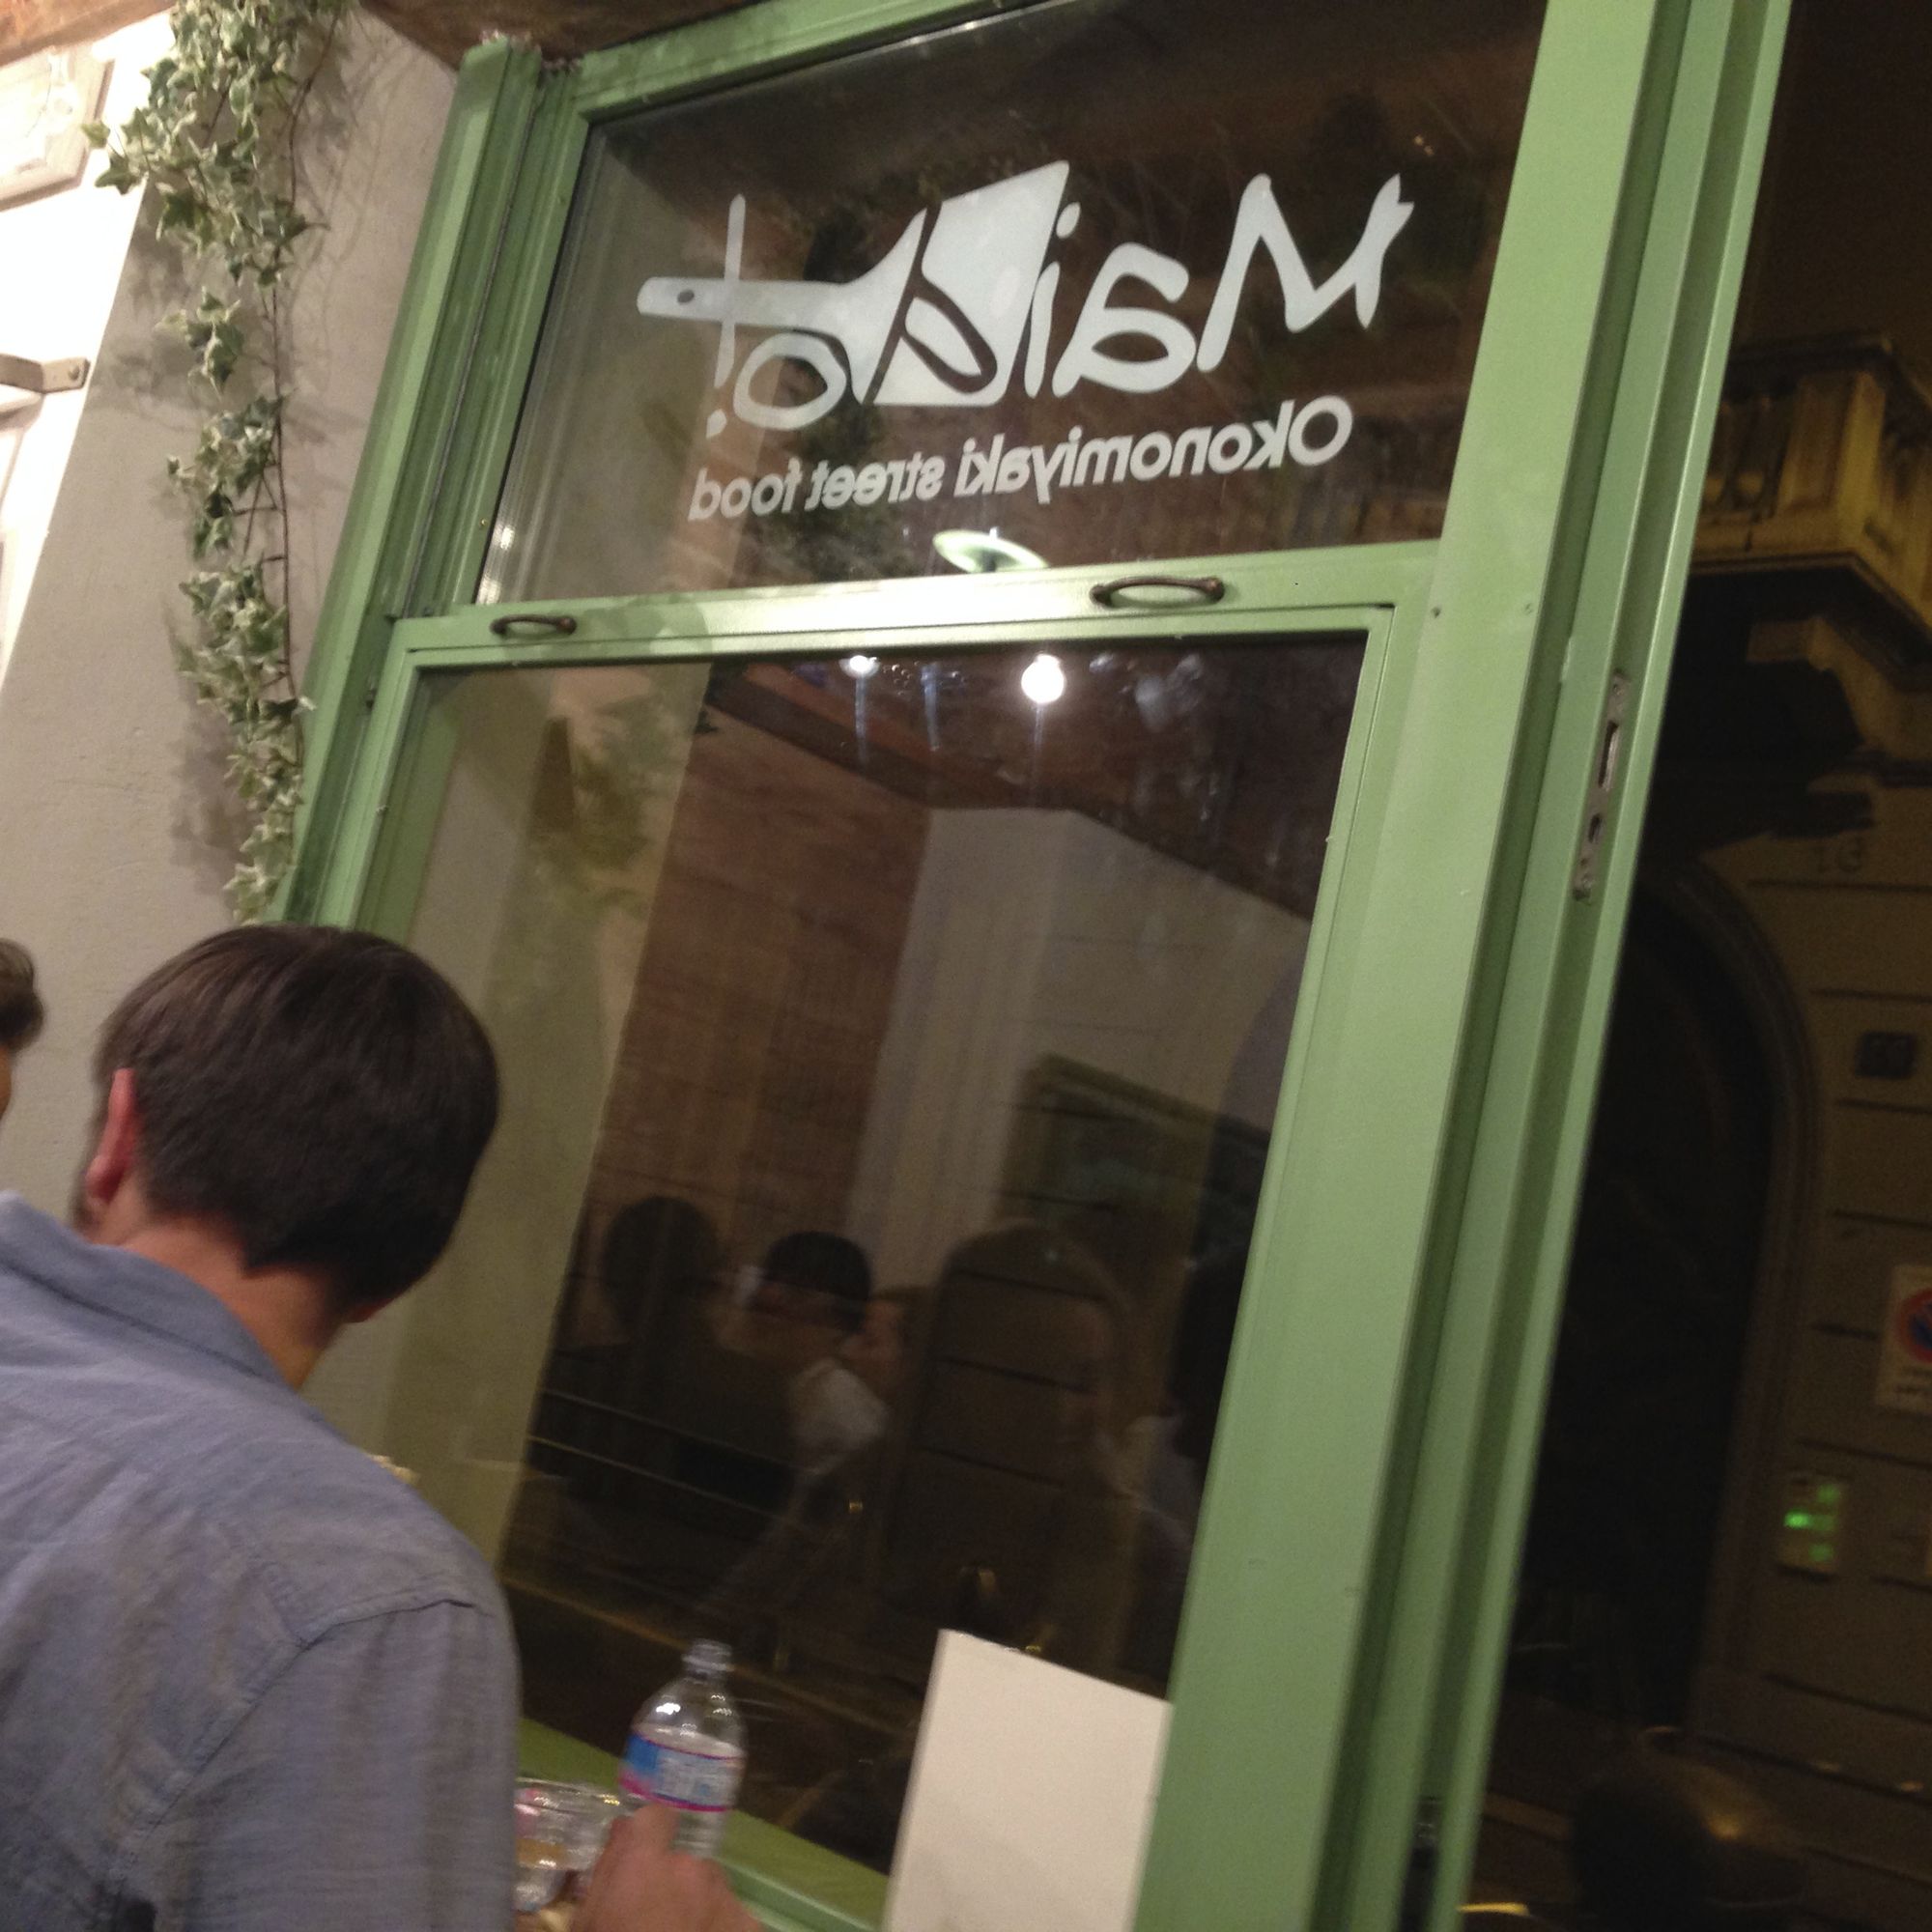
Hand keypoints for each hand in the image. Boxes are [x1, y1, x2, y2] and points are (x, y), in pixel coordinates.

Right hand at [576, 1807, 758, 1931]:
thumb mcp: (589, 1922)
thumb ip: (607, 1871)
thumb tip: (623, 1828)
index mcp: (645, 1864)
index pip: (656, 1817)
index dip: (650, 1836)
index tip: (644, 1858)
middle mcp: (691, 1869)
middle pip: (685, 1863)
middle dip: (674, 1885)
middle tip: (658, 1922)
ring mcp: (725, 1898)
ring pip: (710, 1891)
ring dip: (699, 1909)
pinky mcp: (749, 1925)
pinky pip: (732, 1918)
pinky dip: (720, 1930)